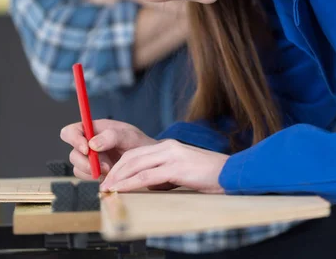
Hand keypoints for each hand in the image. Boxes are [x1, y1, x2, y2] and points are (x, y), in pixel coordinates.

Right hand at [60, 119, 157, 178]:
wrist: (147, 162)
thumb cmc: (137, 143)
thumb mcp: (128, 135)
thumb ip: (111, 136)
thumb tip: (92, 143)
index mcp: (92, 129)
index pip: (71, 131)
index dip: (74, 139)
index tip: (87, 149)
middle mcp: (87, 144)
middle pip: (72, 154)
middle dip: (86, 162)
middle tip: (104, 167)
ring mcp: (89, 160)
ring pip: (77, 168)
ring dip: (92, 172)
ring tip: (111, 170)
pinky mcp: (94, 174)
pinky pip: (86, 179)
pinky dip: (96, 179)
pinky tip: (110, 176)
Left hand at [100, 139, 228, 193]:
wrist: (231, 173)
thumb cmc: (210, 175)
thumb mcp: (183, 171)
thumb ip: (166, 173)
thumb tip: (149, 184)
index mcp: (169, 146)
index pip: (137, 153)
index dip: (121, 165)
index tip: (111, 177)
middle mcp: (168, 147)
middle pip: (132, 156)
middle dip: (115, 171)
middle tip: (104, 184)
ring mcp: (171, 156)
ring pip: (136, 165)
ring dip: (119, 178)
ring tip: (108, 188)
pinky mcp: (176, 168)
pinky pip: (147, 176)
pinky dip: (131, 183)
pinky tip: (122, 189)